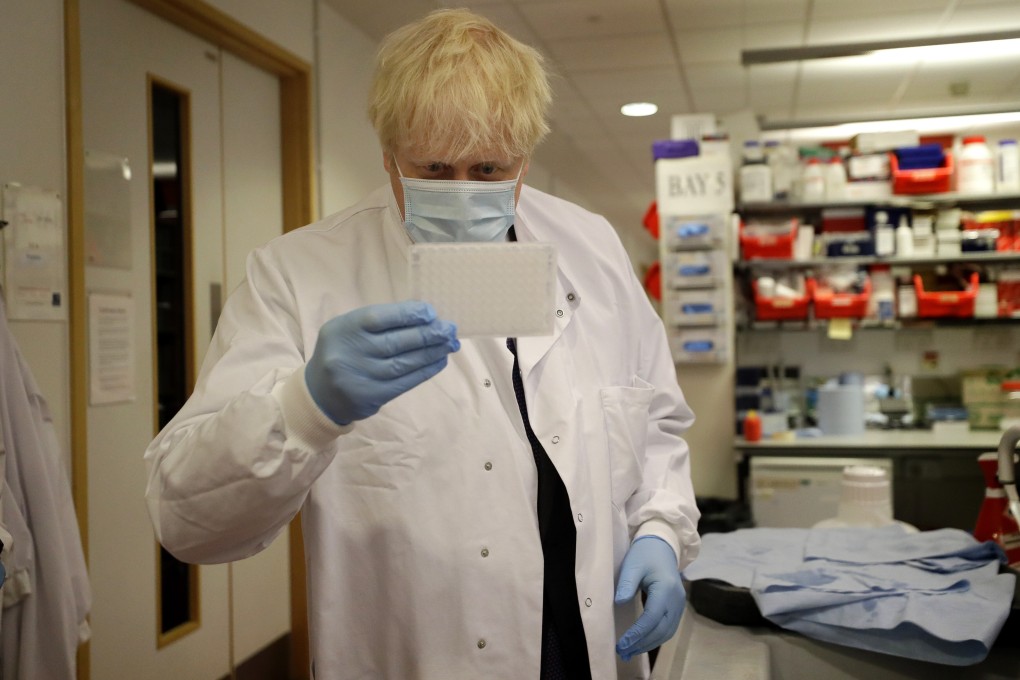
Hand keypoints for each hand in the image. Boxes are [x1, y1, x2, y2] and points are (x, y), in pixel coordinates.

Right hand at [305, 301, 458, 424]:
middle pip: (396, 341)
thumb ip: (381, 322)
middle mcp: (350, 352)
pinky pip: (405, 382)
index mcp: (344, 328)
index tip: (431, 312)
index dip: (408, 314)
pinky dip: (425, 371)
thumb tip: (425, 318)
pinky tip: (439, 361)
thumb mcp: (350, 329)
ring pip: (404, 362)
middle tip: (450, 329)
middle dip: (428, 334)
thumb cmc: (343, 351)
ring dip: (432, 352)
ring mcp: (361, 376)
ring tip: (450, 344)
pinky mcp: (372, 396)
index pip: (379, 317)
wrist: (320, 393)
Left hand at [614, 536, 685, 661]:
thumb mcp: (633, 565)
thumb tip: (619, 602)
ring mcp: (679, 605)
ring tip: (629, 652)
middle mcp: (676, 600)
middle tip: (622, 652)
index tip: (622, 643)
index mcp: (666, 589)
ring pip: (666, 632)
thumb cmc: (645, 554)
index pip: (652, 617)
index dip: (637, 633)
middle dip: (642, 644)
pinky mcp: (676, 608)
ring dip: (648, 644)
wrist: (662, 546)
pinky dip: (654, 638)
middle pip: (661, 630)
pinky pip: (668, 628)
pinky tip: (641, 643)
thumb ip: (627, 584)